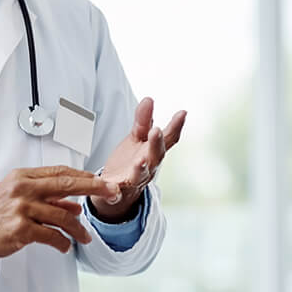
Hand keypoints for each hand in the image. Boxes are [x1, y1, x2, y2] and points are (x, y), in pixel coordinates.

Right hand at [0, 165, 120, 258]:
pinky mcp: (21, 229)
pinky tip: (65, 245)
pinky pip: (51, 235)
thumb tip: (73, 204)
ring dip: (78, 228)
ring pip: (62, 215)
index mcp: (25, 176)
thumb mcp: (20, 195)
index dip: (84, 176)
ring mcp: (22, 208)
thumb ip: (47, 196)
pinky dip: (62, 241)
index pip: (61, 172)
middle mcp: (24, 189)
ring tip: (84, 236)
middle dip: (93, 188)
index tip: (101, 181)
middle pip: (66, 184)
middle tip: (110, 192)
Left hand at [88, 97, 186, 221]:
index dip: (176, 126)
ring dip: (140, 168)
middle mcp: (148, 167)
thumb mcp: (137, 138)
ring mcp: (133, 180)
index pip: (168, 139)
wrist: (118, 191)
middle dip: (156, 144)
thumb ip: (143, 121)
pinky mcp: (116, 192)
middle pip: (156, 156)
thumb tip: (149, 99)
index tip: (182, 113)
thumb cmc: (131, 162)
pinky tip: (109, 187)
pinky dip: (111, 191)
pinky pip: (114, 193)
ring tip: (140, 160)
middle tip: (156, 131)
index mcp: (153, 152)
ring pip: (139, 175)